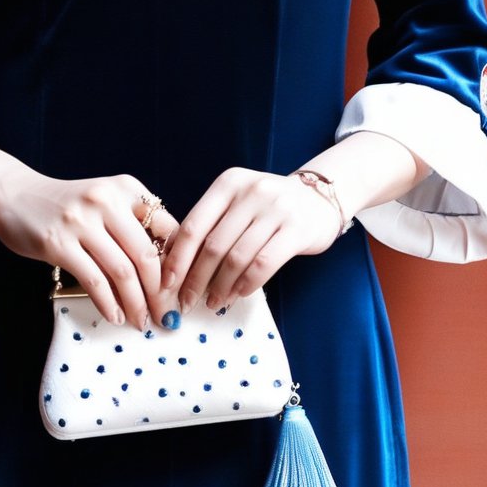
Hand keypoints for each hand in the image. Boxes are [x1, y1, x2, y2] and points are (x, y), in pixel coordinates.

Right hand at [0, 160, 178, 328]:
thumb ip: (133, 225)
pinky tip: (116, 316)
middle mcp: (106, 200)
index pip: (167, 229)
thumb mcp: (105, 201)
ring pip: (122, 271)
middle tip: (165, 315)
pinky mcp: (58, 243)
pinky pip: (94, 280)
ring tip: (141, 321)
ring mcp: (80, 221)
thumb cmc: (67, 205)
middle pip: (146, 255)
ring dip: (136, 303)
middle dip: (159, 292)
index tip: (180, 290)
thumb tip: (167, 272)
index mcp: (126, 188)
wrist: (14, 194)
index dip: (178, 265)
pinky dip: (109, 304)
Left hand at [158, 166, 341, 314]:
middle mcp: (251, 191)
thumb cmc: (268, 208)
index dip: (177, 259)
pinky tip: (239, 294)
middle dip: (196, 279)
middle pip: (213, 245)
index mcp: (228, 184)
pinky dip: (247, 284)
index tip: (167, 284)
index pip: (193, 226)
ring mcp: (276, 209)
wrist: (319, 198)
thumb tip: (177, 267)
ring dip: (221, 286)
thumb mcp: (237, 204)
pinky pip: (264, 263)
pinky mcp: (296, 229)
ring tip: (214, 303)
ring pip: (237, 258)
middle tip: (187, 301)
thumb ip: (212, 226)